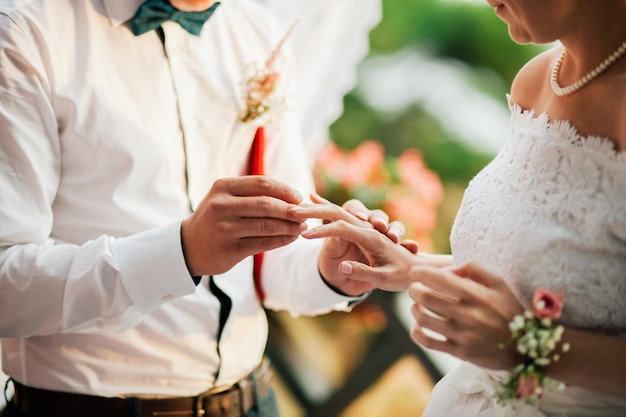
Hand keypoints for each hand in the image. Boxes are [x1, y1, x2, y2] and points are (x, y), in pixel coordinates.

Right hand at [181, 176, 305, 275]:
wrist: (188, 246)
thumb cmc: (215, 218)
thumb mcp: (225, 198)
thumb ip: (253, 194)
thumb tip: (292, 197)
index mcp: (223, 187)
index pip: (261, 183)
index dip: (284, 190)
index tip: (299, 197)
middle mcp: (222, 206)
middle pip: (266, 205)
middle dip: (290, 210)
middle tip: (306, 213)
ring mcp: (225, 228)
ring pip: (267, 225)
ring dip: (289, 226)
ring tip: (302, 226)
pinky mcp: (230, 249)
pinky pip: (263, 243)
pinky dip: (282, 240)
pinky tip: (292, 238)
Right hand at [291, 194, 418, 294]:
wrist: (413, 271)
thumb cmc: (401, 276)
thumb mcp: (384, 279)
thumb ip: (364, 272)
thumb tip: (343, 266)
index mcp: (373, 236)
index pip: (344, 227)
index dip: (323, 230)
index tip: (305, 235)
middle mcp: (368, 227)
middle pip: (340, 211)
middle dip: (319, 209)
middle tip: (301, 208)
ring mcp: (364, 227)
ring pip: (341, 209)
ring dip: (322, 205)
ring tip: (306, 200)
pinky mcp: (360, 231)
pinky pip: (342, 214)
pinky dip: (327, 205)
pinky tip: (311, 197)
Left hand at [408, 261, 523, 369]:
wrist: (525, 347)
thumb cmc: (508, 309)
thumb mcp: (498, 283)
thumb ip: (473, 269)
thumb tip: (446, 270)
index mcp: (477, 295)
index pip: (440, 279)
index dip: (421, 273)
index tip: (415, 272)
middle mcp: (469, 315)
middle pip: (425, 297)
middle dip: (414, 289)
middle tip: (414, 288)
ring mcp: (464, 335)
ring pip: (423, 319)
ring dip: (414, 309)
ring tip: (417, 306)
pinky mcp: (460, 352)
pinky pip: (428, 342)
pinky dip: (416, 332)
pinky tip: (418, 326)